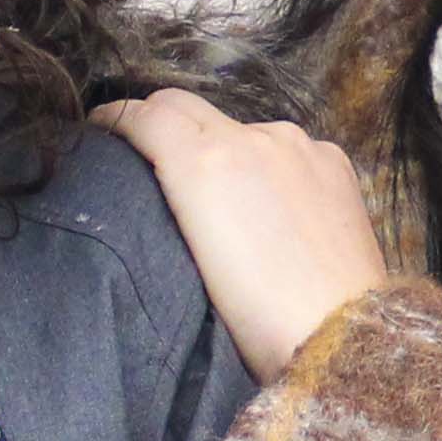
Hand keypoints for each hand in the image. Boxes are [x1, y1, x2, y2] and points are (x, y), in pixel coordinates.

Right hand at [93, 93, 389, 382]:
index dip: (114, 118)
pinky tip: (274, 205)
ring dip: (220, 145)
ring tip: (221, 192)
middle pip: (184, 104)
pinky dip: (268, 163)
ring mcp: (299, 143)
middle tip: (144, 147)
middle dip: (156, 118)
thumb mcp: (188, 259)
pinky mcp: (334, 158)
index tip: (100, 130)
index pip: (143, 114)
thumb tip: (156, 174)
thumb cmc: (253, 320)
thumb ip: (167, 200)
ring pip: (238, 126)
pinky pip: (285, 147)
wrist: (341, 336)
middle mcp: (251, 136)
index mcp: (204, 162)